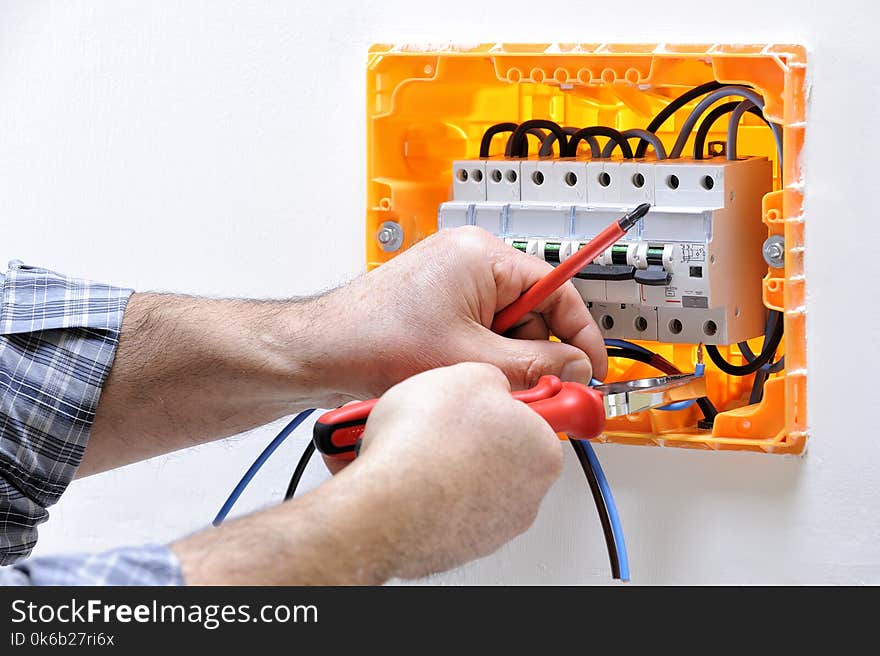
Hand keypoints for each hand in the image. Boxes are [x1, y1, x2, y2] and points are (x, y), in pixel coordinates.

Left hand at [317, 226, 605, 401]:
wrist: (318, 352)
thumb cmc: (373, 339)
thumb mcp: (470, 359)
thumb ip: (535, 366)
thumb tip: (576, 371)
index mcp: (482, 255)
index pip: (557, 288)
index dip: (580, 333)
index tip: (591, 368)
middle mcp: (469, 260)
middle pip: (533, 311)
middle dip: (536, 355)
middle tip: (539, 392)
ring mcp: (451, 282)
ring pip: (507, 327)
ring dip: (506, 361)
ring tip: (482, 385)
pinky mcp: (438, 305)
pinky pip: (480, 330)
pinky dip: (483, 359)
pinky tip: (466, 379)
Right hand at [349, 362, 562, 579]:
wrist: (385, 503)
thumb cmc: (424, 445)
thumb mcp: (467, 373)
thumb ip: (492, 379)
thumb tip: (490, 385)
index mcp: (543, 449)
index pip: (539, 418)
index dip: (509, 403)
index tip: (499, 400)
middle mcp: (527, 494)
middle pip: (504, 451)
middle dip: (475, 434)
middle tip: (444, 419)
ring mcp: (493, 526)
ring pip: (473, 483)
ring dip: (449, 465)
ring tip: (415, 447)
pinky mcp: (457, 546)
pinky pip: (446, 509)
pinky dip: (429, 494)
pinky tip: (405, 475)